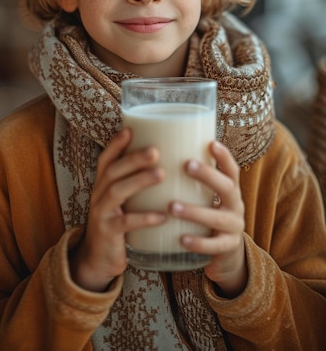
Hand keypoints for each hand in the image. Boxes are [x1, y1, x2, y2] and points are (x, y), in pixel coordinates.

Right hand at [69, 127, 165, 291]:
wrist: (98, 260)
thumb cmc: (118, 223)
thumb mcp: (122, 201)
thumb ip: (135, 183)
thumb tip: (168, 162)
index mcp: (102, 185)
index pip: (105, 159)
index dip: (116, 144)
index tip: (130, 129)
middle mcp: (98, 195)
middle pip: (112, 171)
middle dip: (133, 159)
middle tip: (155, 150)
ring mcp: (101, 214)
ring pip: (116, 192)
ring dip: (139, 181)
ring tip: (161, 174)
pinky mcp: (108, 233)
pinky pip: (125, 223)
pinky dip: (144, 217)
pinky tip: (163, 215)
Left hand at [169, 140, 246, 297]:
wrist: (227, 255)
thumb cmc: (208, 216)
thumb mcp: (207, 198)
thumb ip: (193, 182)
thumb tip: (163, 154)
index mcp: (231, 190)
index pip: (232, 170)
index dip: (224, 156)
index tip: (211, 143)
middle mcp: (236, 206)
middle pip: (227, 187)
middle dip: (208, 175)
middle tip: (186, 165)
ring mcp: (233, 228)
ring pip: (216, 218)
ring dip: (194, 211)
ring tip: (172, 207)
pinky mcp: (227, 248)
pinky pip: (214, 246)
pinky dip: (198, 243)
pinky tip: (182, 239)